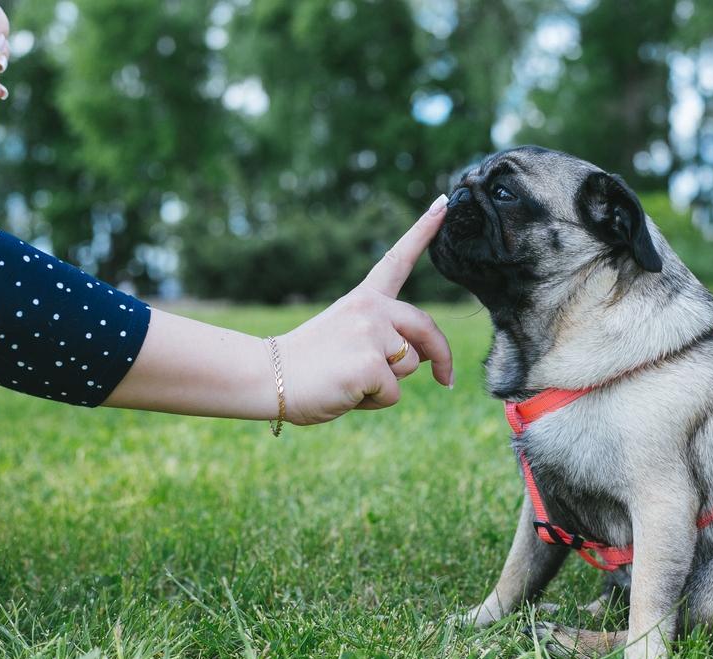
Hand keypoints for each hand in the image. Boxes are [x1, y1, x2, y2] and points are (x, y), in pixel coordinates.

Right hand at [278, 194, 452, 424]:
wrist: (266, 377)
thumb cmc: (306, 364)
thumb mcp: (346, 337)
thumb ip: (381, 337)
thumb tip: (421, 358)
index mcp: (363, 298)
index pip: (397, 260)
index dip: (423, 230)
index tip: (444, 202)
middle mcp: (371, 309)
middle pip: (425, 327)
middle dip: (442, 356)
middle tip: (447, 378)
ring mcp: (371, 335)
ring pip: (408, 367)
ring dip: (387, 384)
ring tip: (348, 380)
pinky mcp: (371, 366)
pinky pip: (393, 393)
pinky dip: (373, 402)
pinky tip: (344, 392)